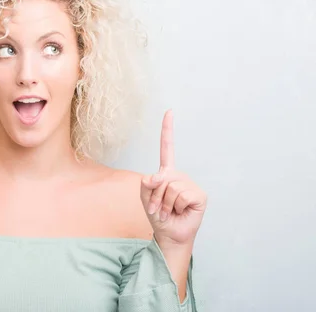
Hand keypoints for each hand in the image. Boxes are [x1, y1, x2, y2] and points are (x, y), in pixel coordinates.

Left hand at [140, 110, 206, 246]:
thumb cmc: (158, 215)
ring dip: (164, 203)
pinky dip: (175, 207)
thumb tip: (159, 176)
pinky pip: (180, 195)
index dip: (168, 130)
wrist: (169, 234)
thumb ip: (147, 184)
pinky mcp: (199, 195)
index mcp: (167, 172)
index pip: (167, 148)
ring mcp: (191, 184)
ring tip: (169, 211)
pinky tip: (180, 212)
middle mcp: (180, 176)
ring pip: (170, 187)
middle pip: (161, 177)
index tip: (169, 111)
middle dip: (155, 196)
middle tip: (159, 208)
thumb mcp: (145, 198)